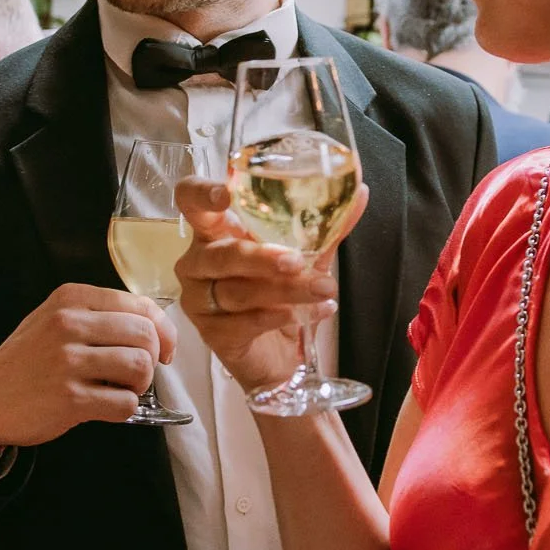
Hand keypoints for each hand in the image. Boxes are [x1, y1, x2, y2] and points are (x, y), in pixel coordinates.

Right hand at [0, 284, 174, 451]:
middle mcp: (69, 324)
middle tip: (138, 373)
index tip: (165, 349)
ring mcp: (68, 361)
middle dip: (153, 358)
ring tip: (122, 388)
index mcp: (71, 298)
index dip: (164, 330)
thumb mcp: (56, 319)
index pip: (140, 306)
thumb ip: (101, 315)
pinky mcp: (70, 398)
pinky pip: (125, 403)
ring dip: (140, 384)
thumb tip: (157, 329)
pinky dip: (124, 408)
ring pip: (140, 367)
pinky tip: (107, 406)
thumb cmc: (30, 359)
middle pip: (145, 335)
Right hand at [173, 177, 339, 395]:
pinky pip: (244, 322)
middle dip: (263, 257)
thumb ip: (326, 226)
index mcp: (214, 231)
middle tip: (297, 262)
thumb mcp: (307, 256)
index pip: (190, 201)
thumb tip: (359, 193)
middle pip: (222, 253)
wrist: (279, 356)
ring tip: (324, 290)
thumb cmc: (282, 294)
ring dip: (286, 290)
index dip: (202, 194)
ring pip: (239, 291)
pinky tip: (308, 314)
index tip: (226, 196)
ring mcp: (199, 299)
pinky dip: (279, 317)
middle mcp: (198, 262)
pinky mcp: (211, 334)